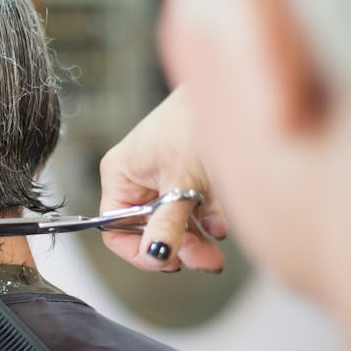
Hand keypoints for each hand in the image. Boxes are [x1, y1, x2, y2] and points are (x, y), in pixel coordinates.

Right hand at [99, 87, 226, 271]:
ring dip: (199, 237)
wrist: (236, 89)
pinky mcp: (194, 177)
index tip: (164, 260)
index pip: (115, 226)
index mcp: (121, 173)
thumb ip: (167, 224)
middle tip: (204, 261)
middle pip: (151, 229)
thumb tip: (155, 255)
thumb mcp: (180, 182)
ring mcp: (168, 178)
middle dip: (180, 247)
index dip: (138, 249)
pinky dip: (211, 219)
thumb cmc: (196, 119)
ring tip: (217, 246)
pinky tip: (222, 220)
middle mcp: (141, 177)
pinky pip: (197, 210)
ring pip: (177, 223)